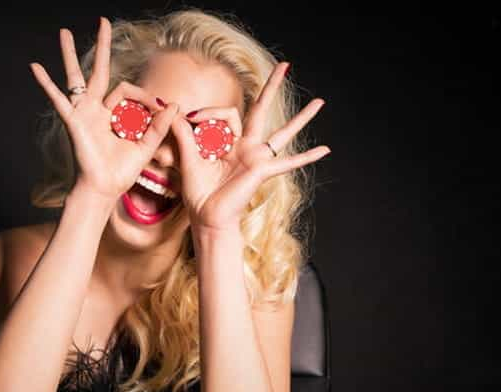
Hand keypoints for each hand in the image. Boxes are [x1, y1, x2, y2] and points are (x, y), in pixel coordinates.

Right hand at [28, 17, 180, 201]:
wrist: (105, 189)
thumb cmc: (123, 171)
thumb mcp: (147, 146)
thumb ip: (160, 126)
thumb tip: (176, 105)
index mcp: (115, 113)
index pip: (129, 91)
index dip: (146, 97)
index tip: (161, 109)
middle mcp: (97, 108)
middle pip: (98, 70)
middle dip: (102, 46)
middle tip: (103, 21)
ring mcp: (83, 112)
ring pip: (76, 76)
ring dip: (69, 54)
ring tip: (63, 32)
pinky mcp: (73, 121)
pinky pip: (58, 99)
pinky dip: (46, 84)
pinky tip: (35, 67)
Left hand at [170, 62, 329, 230]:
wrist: (207, 217)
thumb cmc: (198, 193)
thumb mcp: (187, 159)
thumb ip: (183, 136)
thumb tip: (174, 112)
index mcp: (228, 142)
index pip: (227, 112)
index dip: (209, 111)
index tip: (191, 119)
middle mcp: (246, 146)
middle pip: (262, 110)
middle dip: (272, 87)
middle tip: (286, 65)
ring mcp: (257, 158)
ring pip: (283, 132)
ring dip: (302, 118)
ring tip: (320, 102)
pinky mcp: (263, 171)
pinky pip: (289, 162)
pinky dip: (307, 156)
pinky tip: (326, 150)